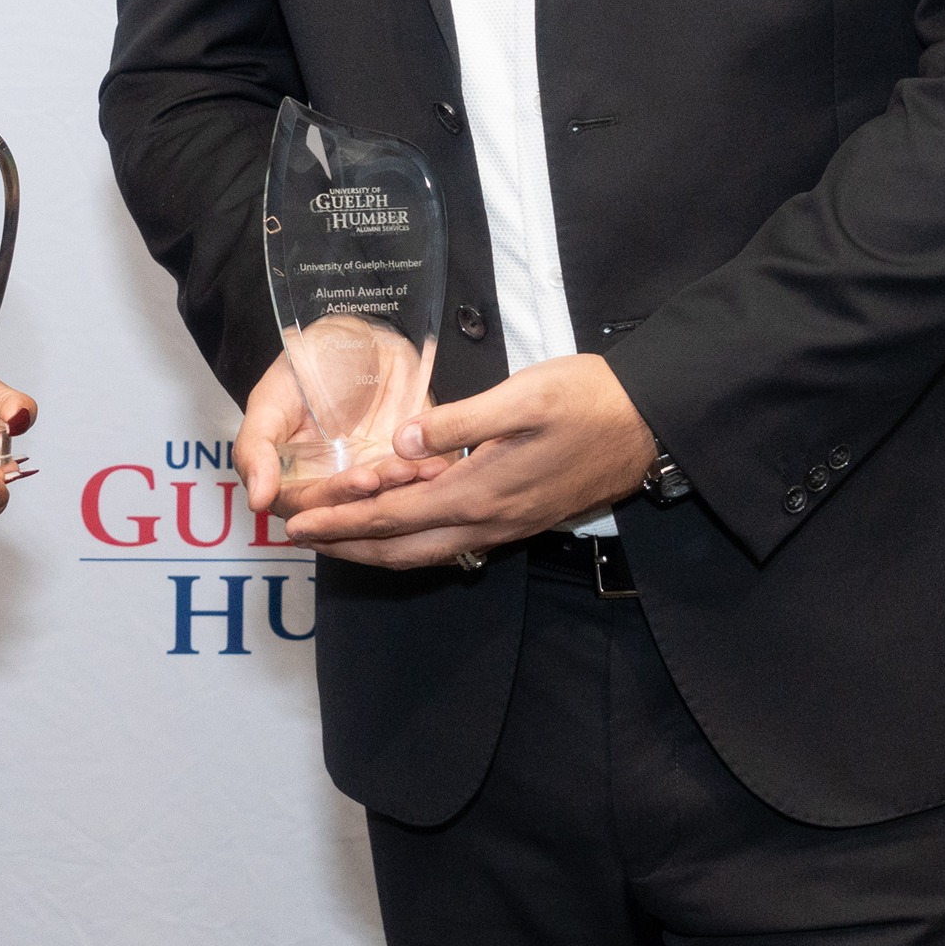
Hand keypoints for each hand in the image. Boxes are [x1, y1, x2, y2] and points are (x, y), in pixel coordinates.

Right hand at [235, 351, 428, 518]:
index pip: (309, 507)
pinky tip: (434, 466)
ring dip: (400, 489)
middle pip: (349, 511)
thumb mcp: (270, 400)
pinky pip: (413, 485)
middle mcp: (330, 484)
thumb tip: (257, 501)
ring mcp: (367, 476)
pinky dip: (423, 479)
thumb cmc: (306, 365)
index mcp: (293, 479)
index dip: (333, 497)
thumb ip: (256, 450)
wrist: (355, 337)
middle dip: (370, 496)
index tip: (360, 480)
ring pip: (383, 502)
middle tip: (385, 474)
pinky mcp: (400, 466)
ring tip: (414, 469)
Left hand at [281, 353, 657, 569]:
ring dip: (371, 545)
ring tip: (330, 533)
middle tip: (294, 535)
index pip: (391, 518)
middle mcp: (486, 520)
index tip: (294, 522)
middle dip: (342, 544)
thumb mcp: (522, 396)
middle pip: (398, 548)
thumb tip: (402, 442)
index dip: (338, 522)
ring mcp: (503, 524)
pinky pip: (447, 537)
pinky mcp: (515, 517)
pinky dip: (407, 535)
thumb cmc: (587, 400)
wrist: (649, 424)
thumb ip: (459, 422)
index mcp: (480, 492)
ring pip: (422, 549)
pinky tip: (392, 519)